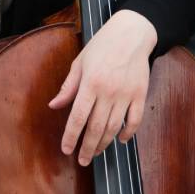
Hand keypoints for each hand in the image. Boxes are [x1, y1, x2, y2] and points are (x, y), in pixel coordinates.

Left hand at [48, 10, 157, 165]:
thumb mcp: (80, 62)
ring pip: (114, 127)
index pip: (78, 117)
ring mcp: (126, 94)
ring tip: (96, 152)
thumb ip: (68, 87)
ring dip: (104, 143)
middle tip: (82, 160)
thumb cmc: (102, 45)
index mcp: (90, 83)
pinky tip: (121, 140)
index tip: (66, 149)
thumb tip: (54, 105)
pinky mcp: (140, 94)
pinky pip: (135, 121)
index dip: (71, 136)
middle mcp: (108, 91)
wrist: (132, 33)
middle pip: (96, 127)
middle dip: (87, 147)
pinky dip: (128, 134)